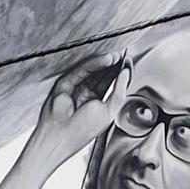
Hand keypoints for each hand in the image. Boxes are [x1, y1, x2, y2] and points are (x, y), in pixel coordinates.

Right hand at [28, 52, 130, 169]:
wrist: (61, 136)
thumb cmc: (83, 130)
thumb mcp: (109, 111)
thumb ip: (119, 91)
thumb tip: (126, 72)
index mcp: (99, 101)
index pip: (112, 82)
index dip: (121, 72)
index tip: (129, 61)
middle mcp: (88, 93)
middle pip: (103, 73)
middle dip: (114, 64)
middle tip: (125, 53)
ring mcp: (77, 87)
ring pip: (94, 70)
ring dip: (106, 62)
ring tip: (117, 55)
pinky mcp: (67, 82)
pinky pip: (83, 70)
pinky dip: (95, 64)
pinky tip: (106, 60)